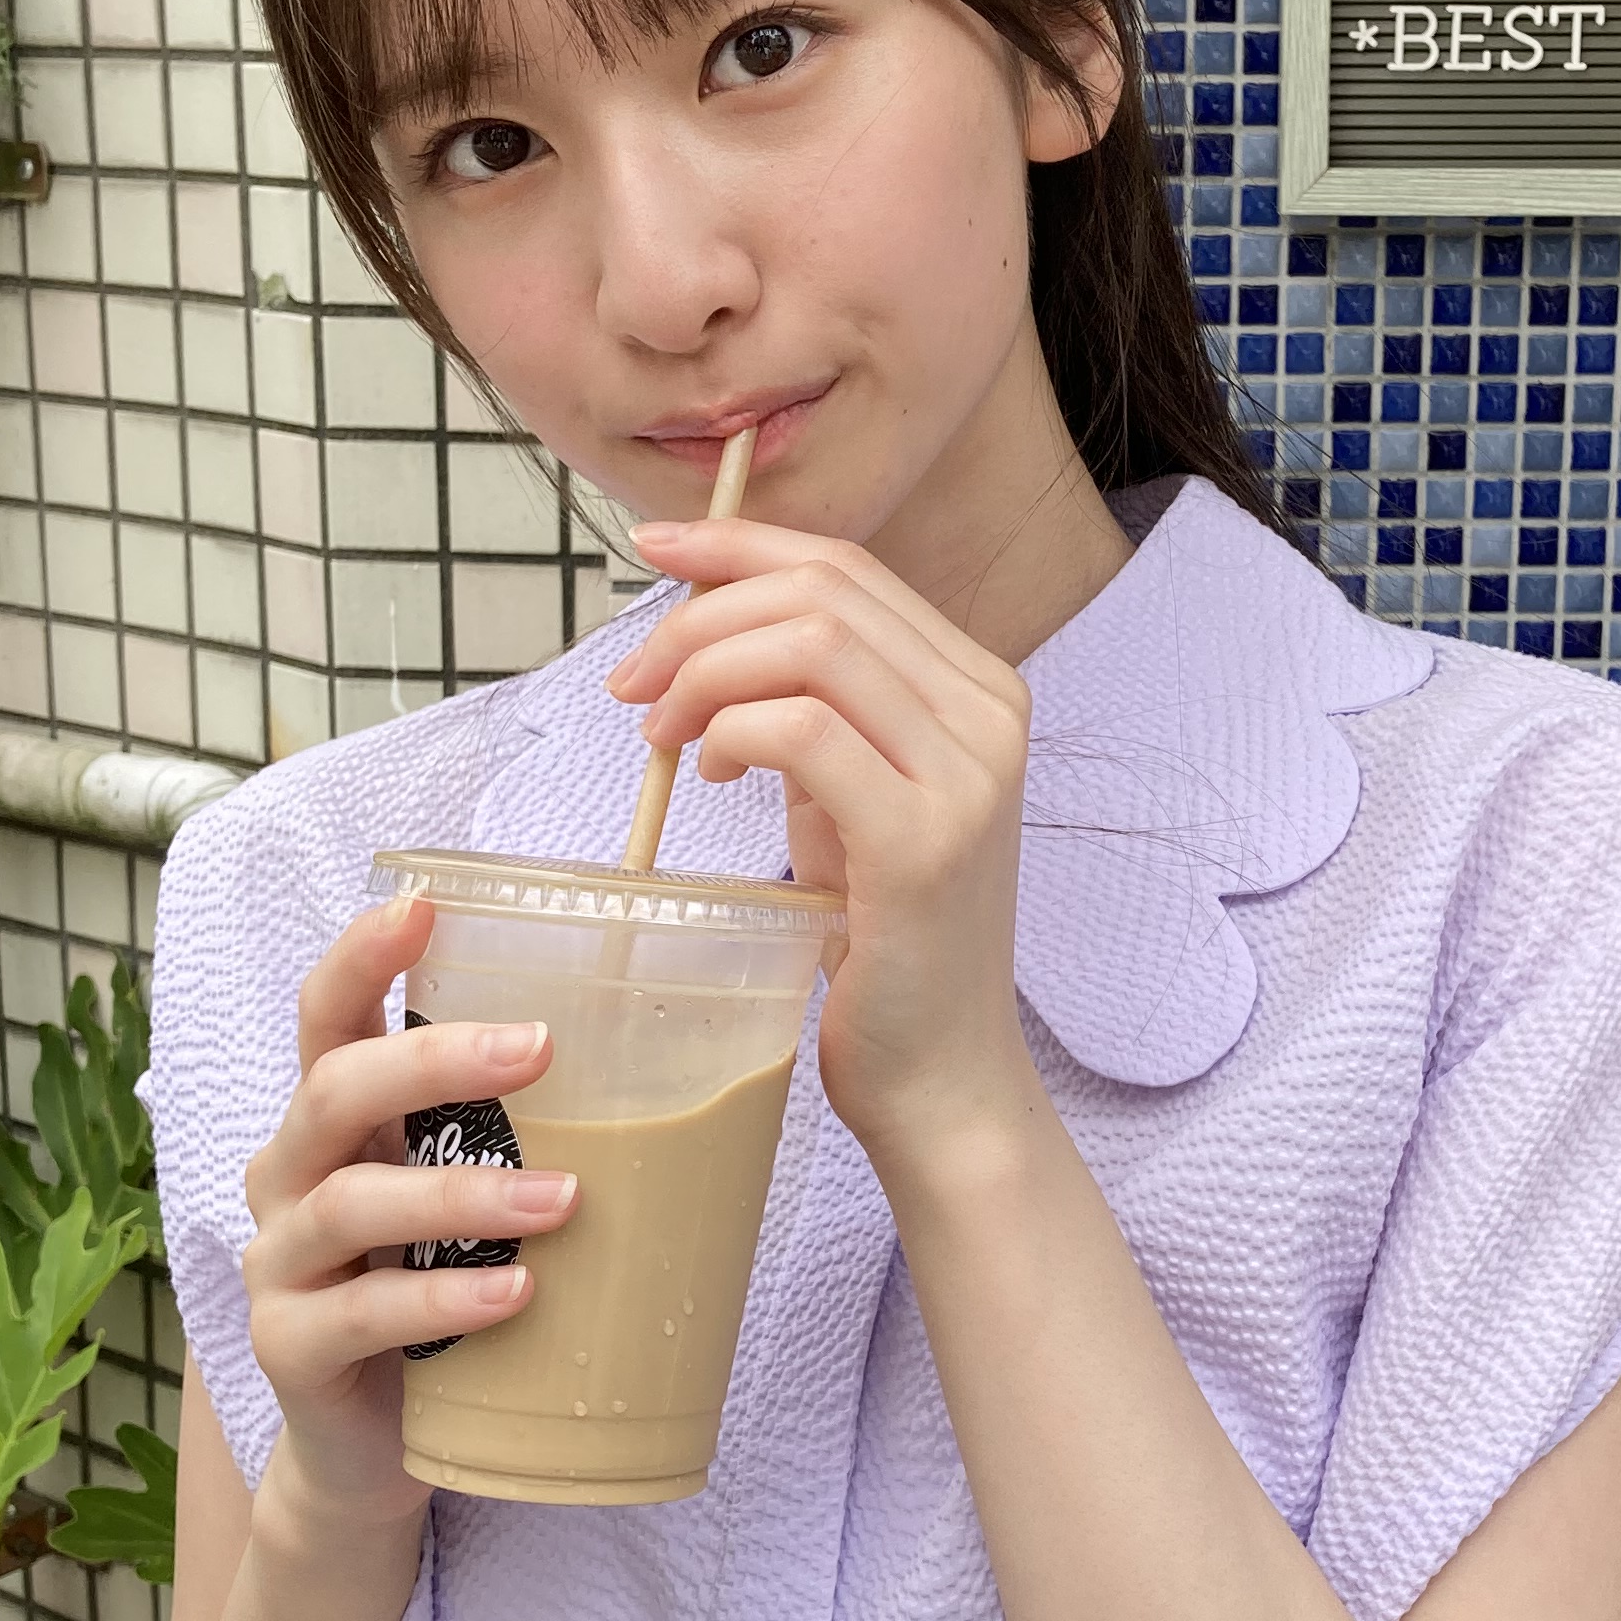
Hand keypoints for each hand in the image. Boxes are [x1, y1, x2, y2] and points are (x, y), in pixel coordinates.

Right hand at [236, 895, 575, 1535]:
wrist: (378, 1453)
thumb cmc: (448, 1303)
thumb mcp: (475, 1207)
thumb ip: (530, 1140)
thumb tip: (697, 1063)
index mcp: (337, 1123)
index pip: (325, 1016)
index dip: (361, 956)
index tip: (424, 905)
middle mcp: (291, 1176)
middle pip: (333, 1088)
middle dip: (436, 1060)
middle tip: (544, 1047)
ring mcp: (280, 1265)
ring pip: (349, 1202)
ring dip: (462, 1193)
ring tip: (564, 1200)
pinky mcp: (288, 1350)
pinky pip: (361, 1314)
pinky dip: (443, 1300)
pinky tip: (516, 1294)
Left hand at [609, 514, 1037, 1166]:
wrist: (940, 1074)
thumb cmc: (886, 942)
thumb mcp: (852, 797)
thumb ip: (817, 710)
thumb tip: (712, 632)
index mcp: (979, 689)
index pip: (850, 568)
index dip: (738, 545)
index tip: (651, 553)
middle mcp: (990, 713)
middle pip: (825, 591)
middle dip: (702, 616)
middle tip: (631, 681)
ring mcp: (968, 775)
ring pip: (810, 645)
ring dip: (705, 673)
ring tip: (661, 734)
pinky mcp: (925, 840)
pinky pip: (802, 732)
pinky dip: (730, 733)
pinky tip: (707, 774)